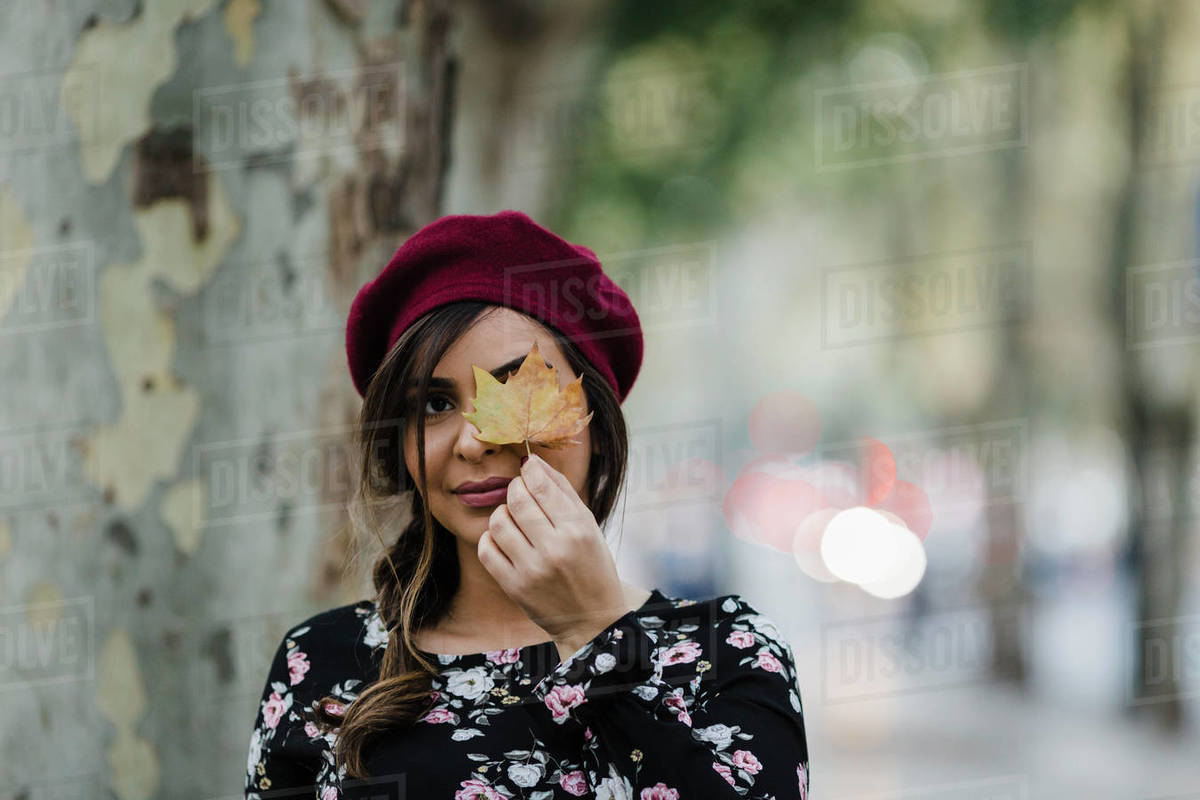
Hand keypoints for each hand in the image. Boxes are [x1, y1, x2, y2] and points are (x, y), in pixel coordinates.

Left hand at [478, 453, 627, 657]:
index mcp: (577, 530)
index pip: (542, 486)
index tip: (527, 467)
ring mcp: (531, 570)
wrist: (592, 619)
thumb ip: (563, 491)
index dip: (530, 470)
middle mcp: (554, 549)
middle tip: (519, 490)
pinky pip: (487, 550)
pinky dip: (490, 538)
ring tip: (513, 517)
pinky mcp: (514, 587)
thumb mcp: (589, 526)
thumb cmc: (592, 565)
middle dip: (515, 488)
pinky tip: (504, 538)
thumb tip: (534, 462)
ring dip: (502, 512)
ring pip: (498, 522)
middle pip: (517, 500)